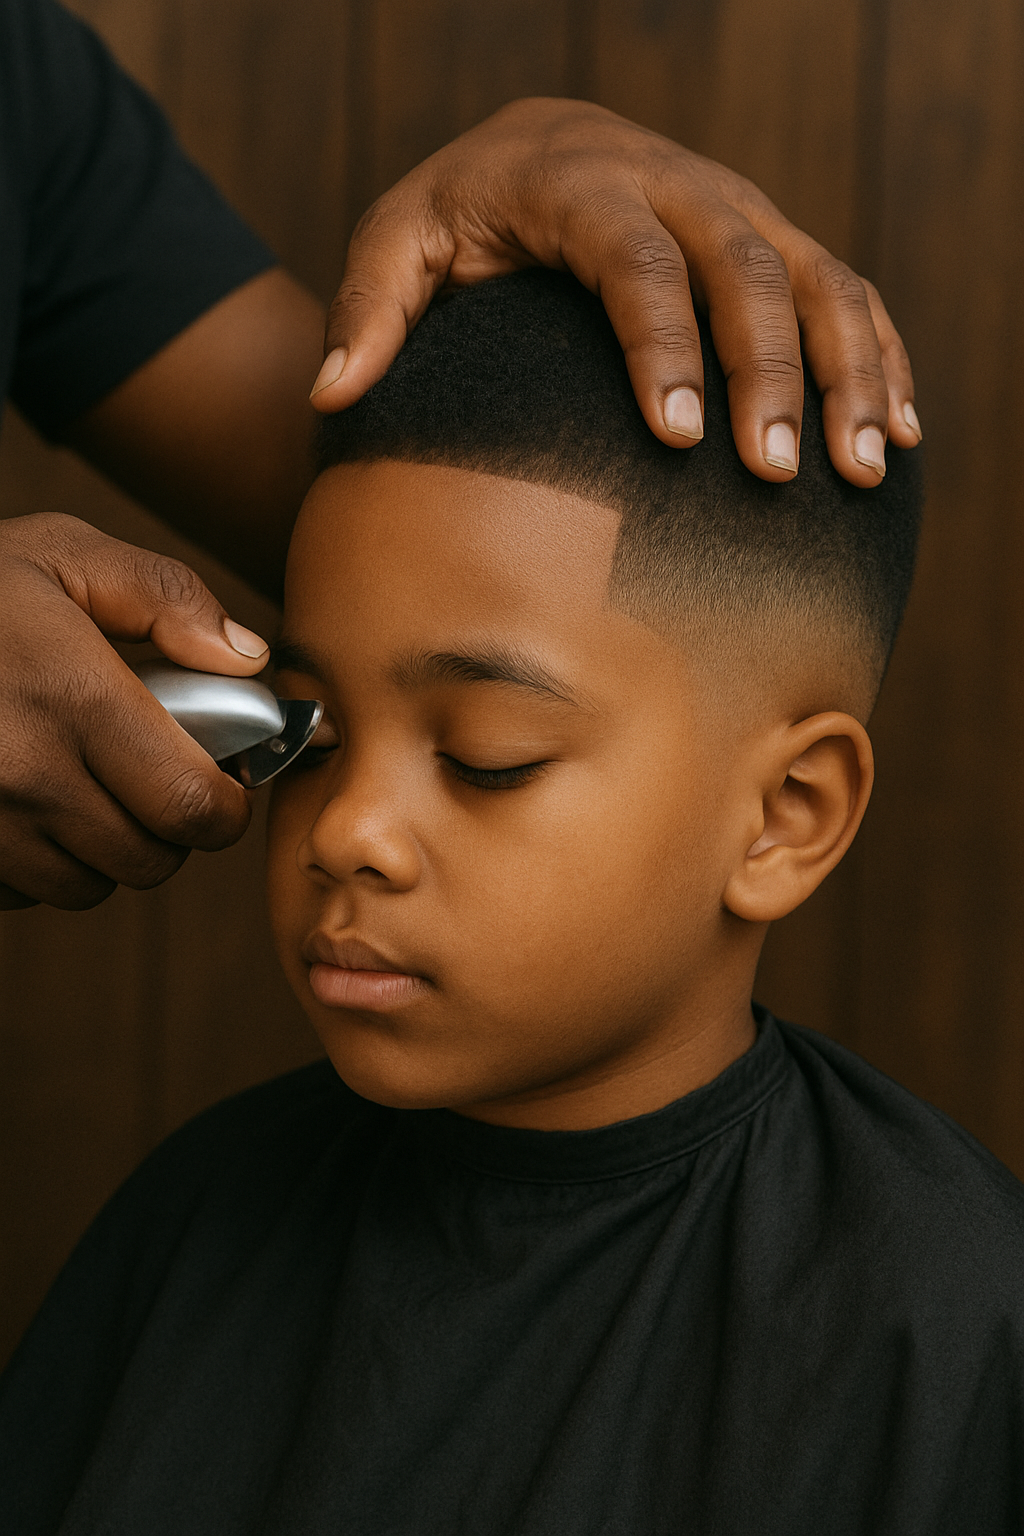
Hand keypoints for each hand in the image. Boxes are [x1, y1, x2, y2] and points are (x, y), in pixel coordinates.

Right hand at [0, 513, 269, 909]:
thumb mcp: (62, 552)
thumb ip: (166, 596)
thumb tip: (246, 659)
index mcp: (71, 696)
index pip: (189, 805)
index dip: (224, 806)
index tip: (223, 784)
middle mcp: (23, 772)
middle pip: (149, 860)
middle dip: (170, 830)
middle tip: (155, 779)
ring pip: (87, 886)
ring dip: (104, 849)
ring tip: (83, 782)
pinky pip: (23, 893)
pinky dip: (37, 863)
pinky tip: (24, 802)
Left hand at [311, 98, 919, 487]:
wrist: (524, 149)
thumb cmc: (457, 213)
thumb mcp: (397, 242)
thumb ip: (368, 309)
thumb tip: (330, 395)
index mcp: (577, 180)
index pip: (632, 261)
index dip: (663, 346)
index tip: (677, 438)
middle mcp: (670, 181)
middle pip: (744, 265)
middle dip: (771, 371)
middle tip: (779, 473)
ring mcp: (732, 203)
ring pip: (814, 274)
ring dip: (848, 368)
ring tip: (860, 465)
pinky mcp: (769, 230)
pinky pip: (841, 284)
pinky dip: (878, 353)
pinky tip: (894, 430)